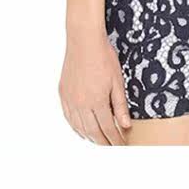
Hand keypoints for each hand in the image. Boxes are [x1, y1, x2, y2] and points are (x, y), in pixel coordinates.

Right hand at [58, 29, 132, 144]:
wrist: (83, 40)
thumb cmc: (103, 57)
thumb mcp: (117, 81)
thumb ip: (120, 105)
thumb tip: (125, 125)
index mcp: (96, 101)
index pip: (108, 128)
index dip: (115, 139)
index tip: (121, 146)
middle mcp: (81, 104)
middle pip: (93, 132)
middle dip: (103, 142)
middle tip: (112, 148)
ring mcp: (70, 100)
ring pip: (79, 127)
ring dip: (90, 137)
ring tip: (99, 142)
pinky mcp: (63, 93)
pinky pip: (69, 117)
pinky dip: (76, 127)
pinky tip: (82, 130)